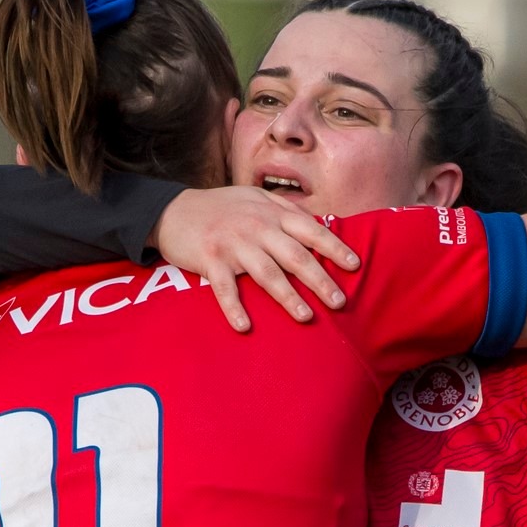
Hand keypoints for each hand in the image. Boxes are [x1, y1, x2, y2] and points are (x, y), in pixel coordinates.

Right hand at [152, 187, 359, 331]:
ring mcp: (233, 244)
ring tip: (306, 317)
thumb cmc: (222, 208)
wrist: (172, 209)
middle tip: (339, 302)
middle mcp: (257, 227)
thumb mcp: (256, 199)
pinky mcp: (210, 260)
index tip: (354, 266)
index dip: (334, 247)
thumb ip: (287, 213)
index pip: (310, 230)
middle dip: (319, 280)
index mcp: (271, 214)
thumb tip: (323, 225)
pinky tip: (245, 327)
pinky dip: (234, 308)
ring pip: (266, 273)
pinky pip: (224, 289)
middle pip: (295, 255)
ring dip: (288, 297)